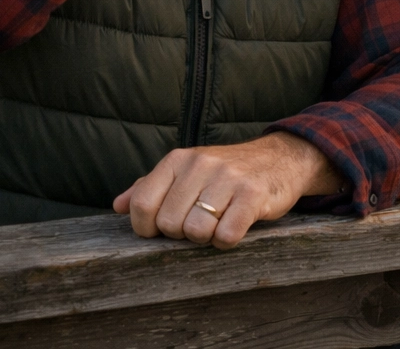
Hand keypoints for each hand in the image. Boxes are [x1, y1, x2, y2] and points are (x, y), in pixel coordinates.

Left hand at [112, 132, 346, 249]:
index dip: (149, 228)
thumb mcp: (189, 171)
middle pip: (169, 224)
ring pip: (196, 232)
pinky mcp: (253, 194)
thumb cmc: (229, 172)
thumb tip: (118, 206)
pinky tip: (238, 223)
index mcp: (180, 159)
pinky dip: (229, 239)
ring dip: (207, 236)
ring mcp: (229, 178)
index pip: (142, 206)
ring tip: (220, 220)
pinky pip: (226, 236)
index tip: (166, 227)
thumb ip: (152, 186)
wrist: (281, 158)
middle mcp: (202, 164)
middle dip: (183, 233)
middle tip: (202, 220)